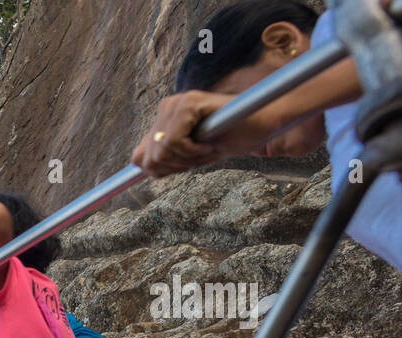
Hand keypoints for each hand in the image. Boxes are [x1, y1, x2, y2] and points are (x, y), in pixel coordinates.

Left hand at [131, 90, 257, 176]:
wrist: (262, 126)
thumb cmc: (230, 140)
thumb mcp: (189, 157)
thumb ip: (164, 160)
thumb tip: (138, 164)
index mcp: (163, 120)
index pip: (140, 158)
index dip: (163, 170)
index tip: (188, 164)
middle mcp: (166, 108)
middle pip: (148, 159)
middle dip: (176, 166)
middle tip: (201, 155)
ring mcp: (176, 103)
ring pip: (160, 153)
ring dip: (186, 160)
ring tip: (207, 148)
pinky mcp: (188, 103)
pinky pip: (173, 143)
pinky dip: (192, 152)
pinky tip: (209, 144)